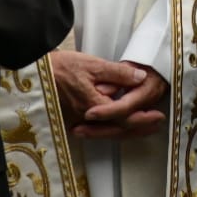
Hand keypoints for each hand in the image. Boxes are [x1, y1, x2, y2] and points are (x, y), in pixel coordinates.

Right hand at [49, 51, 166, 138]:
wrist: (38, 72)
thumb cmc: (64, 66)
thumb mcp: (93, 64)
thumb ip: (118, 73)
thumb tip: (140, 77)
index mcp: (94, 105)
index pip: (124, 117)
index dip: (143, 118)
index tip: (158, 115)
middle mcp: (88, 118)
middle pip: (119, 130)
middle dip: (140, 128)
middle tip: (158, 125)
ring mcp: (81, 121)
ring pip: (109, 132)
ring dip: (130, 131)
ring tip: (146, 127)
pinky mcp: (77, 119)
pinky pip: (100, 129)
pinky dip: (115, 129)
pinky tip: (123, 126)